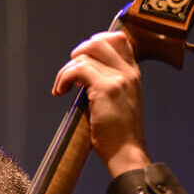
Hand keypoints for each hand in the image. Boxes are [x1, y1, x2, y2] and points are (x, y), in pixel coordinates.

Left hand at [52, 31, 150, 176]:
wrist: (127, 153)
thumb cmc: (120, 135)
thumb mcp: (119, 103)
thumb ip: (107, 85)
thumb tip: (83, 76)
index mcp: (133, 74)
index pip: (119, 40)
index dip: (96, 43)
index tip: (82, 59)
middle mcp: (128, 73)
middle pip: (100, 41)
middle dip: (79, 53)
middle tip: (69, 73)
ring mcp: (118, 79)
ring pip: (84, 57)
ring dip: (66, 71)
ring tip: (61, 88)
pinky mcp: (105, 89)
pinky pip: (77, 70)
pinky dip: (64, 78)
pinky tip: (60, 92)